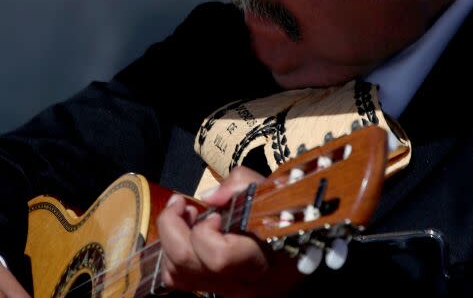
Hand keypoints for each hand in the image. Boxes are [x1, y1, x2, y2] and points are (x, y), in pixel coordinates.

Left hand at [156, 166, 303, 296]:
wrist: (302, 252)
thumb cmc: (289, 219)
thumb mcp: (273, 191)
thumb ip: (240, 185)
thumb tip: (208, 197)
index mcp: (261, 260)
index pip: (219, 257)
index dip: (205, 232)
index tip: (214, 213)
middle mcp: (240, 283)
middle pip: (186, 263)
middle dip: (172, 227)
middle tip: (182, 206)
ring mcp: (224, 291)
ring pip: (175, 274)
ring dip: (170, 240)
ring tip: (184, 218)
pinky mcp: (213, 291)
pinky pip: (178, 280)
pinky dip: (171, 256)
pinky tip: (185, 237)